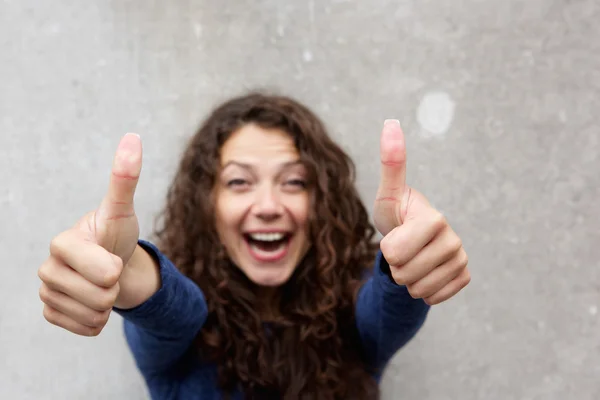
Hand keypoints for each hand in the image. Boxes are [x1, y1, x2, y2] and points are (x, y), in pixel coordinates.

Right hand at [38, 133, 142, 335]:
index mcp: (62, 243)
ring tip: (102, 285)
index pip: (103, 272)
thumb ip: (125, 178)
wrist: (112, 262)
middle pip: (100, 296)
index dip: (116, 267)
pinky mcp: (51, 313)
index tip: (112, 255)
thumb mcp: (122, 209)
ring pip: (93, 315)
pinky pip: (84, 329)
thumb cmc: (116, 235)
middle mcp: (47, 268)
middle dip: (114, 287)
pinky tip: (93, 301)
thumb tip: (132, 137)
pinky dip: (97, 320)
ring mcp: (47, 293)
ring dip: (107, 304)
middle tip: (109, 271)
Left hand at [373, 120, 469, 304]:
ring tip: (412, 260)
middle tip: (403, 250)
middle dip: (396, 266)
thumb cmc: (396, 216)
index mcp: (435, 219)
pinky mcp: (464, 276)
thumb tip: (390, 122)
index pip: (396, 252)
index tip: (396, 235)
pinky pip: (433, 297)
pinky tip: (425, 272)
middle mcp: (454, 239)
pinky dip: (422, 290)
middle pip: (405, 274)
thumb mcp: (388, 195)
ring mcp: (461, 259)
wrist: (412, 240)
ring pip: (418, 289)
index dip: (388, 249)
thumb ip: (391, 163)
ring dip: (407, 280)